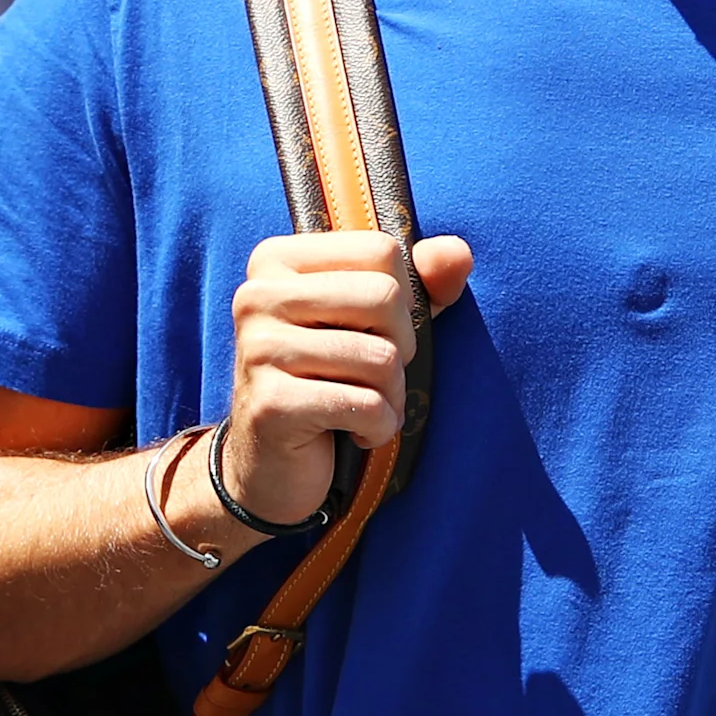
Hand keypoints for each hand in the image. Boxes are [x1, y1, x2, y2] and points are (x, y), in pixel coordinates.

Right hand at [213, 229, 472, 532]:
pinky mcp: (270, 404)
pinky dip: (379, 428)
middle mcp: (256, 296)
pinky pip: (367, 406)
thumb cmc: (330, 380)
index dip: (402, 298)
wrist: (271, 464)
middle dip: (400, 348)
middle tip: (372, 376)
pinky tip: (355, 434)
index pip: (381, 251)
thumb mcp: (376, 323)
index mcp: (276, 261)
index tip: (371, 331)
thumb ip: (421, 282)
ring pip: (381, 357)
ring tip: (363, 407)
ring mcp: (257, 349)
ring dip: (391, 396)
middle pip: (384, 298)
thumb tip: (459, 253)